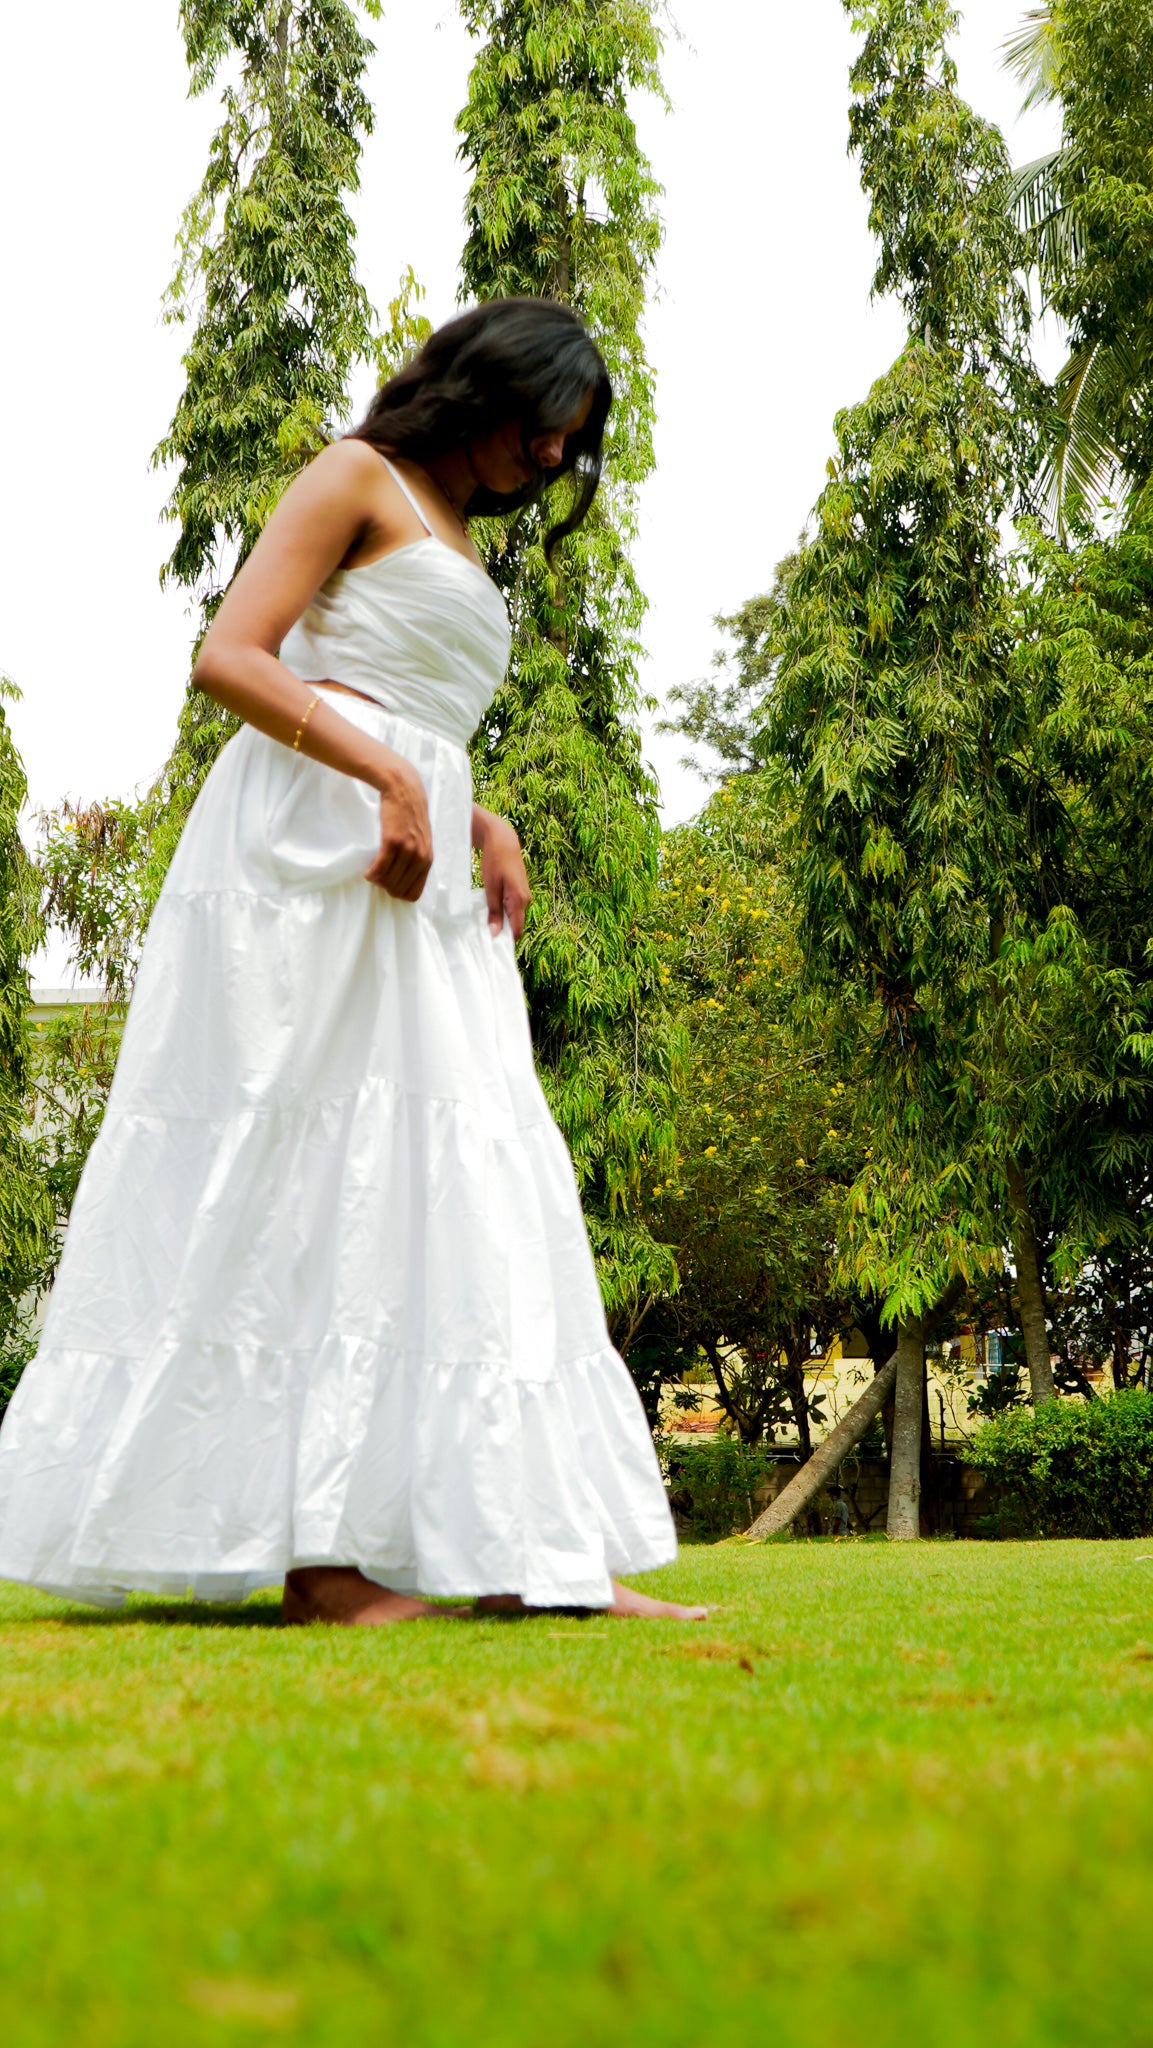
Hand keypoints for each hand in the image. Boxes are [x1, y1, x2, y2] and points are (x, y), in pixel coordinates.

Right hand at [363, 753, 432, 900]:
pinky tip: (367, 872)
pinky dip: (371, 874)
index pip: (413, 894)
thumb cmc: (409, 817)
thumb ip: (416, 860)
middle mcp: (420, 858)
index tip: (389, 884)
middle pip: (398, 890)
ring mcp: (407, 850)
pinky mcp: (393, 841)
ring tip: (372, 872)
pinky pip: (379, 868)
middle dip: (385, 887)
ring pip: (387, 881)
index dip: (398, 893)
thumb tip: (403, 881)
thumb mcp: (420, 841)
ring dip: (376, 880)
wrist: (404, 791)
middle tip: (378, 876)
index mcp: (427, 861)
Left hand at [475, 810, 530, 937]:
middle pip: (515, 925)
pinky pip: (512, 907)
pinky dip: (502, 911)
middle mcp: (525, 900)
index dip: (506, 940)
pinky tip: (490, 910)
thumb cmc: (495, 861)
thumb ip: (494, 911)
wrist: (503, 840)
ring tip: (484, 923)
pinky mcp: (519, 891)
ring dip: (501, 920)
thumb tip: (495, 933)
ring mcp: (524, 895)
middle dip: (501, 931)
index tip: (491, 946)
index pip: (517, 930)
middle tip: (483, 935)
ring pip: (513, 916)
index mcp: (519, 900)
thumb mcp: (490, 888)